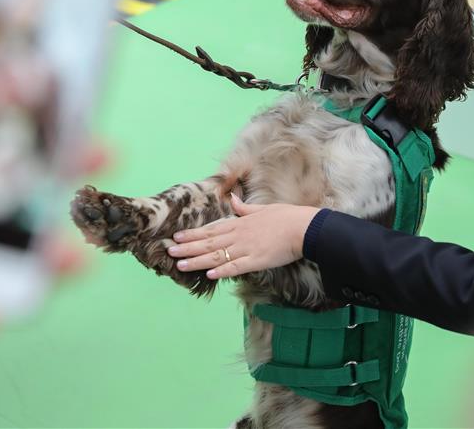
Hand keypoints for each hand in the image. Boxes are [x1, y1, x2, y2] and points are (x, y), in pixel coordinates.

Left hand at [167, 194, 318, 278]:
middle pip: (208, 243)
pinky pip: (236, 267)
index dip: (193, 235)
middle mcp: (239, 235)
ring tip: (180, 265)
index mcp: (240, 223)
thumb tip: (233, 199)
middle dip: (187, 248)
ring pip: (217, 256)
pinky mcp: (257, 260)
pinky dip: (222, 271)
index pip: (211, 230)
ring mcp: (247, 248)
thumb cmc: (286, 217)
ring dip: (197, 261)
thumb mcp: (263, 209)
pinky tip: (209, 274)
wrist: (304, 227)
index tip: (177, 237)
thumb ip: (245, 208)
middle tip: (169, 252)